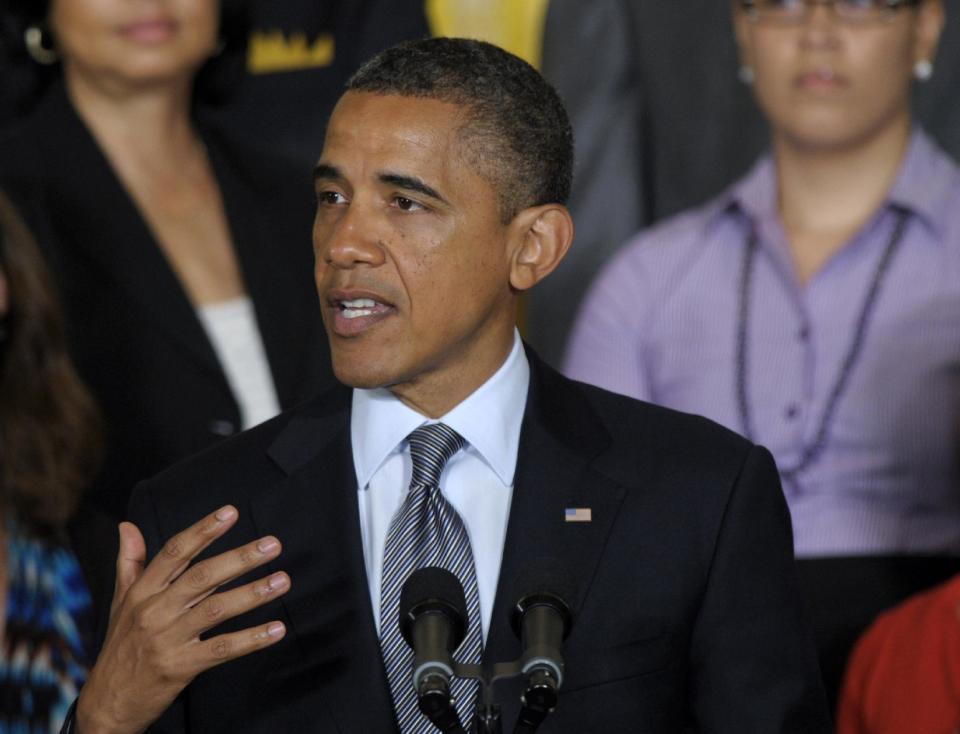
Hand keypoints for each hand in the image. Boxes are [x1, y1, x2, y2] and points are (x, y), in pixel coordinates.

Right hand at [76, 505, 290, 733]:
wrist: (108, 703)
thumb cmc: (121, 646)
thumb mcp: (121, 602)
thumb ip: (129, 562)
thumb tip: (127, 525)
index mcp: (142, 591)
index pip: (175, 552)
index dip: (203, 530)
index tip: (230, 512)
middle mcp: (155, 610)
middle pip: (202, 576)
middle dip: (240, 558)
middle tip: (273, 544)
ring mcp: (168, 639)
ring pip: (216, 609)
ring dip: (253, 594)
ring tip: (282, 580)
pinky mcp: (181, 666)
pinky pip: (222, 649)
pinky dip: (251, 639)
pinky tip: (276, 630)